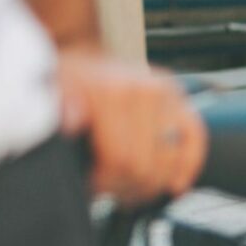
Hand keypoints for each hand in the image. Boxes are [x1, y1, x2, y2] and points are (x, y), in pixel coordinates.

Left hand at [58, 47, 207, 203]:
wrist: (82, 56)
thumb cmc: (66, 82)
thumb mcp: (50, 93)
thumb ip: (59, 108)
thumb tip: (70, 122)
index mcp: (114, 93)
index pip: (121, 160)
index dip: (105, 183)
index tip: (92, 185)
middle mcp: (147, 92)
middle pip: (146, 167)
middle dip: (126, 187)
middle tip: (110, 190)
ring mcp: (168, 96)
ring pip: (170, 162)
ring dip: (150, 185)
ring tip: (131, 188)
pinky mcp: (180, 100)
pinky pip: (195, 138)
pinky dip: (188, 166)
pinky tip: (175, 186)